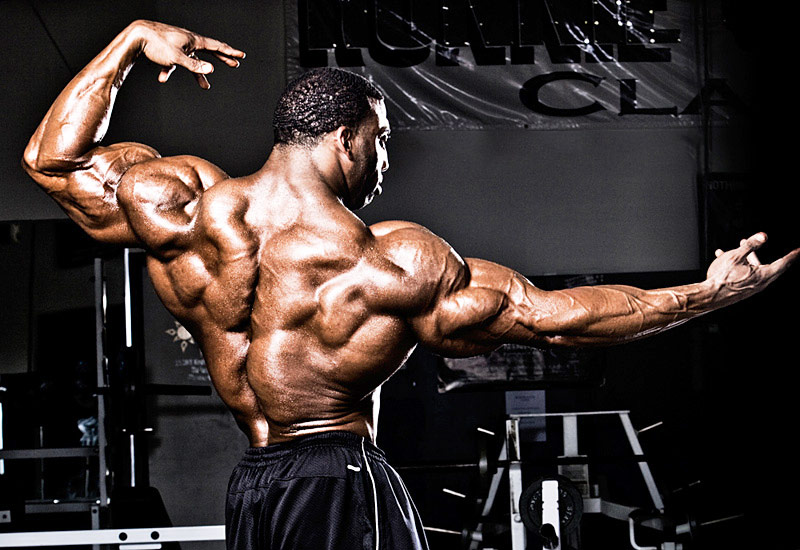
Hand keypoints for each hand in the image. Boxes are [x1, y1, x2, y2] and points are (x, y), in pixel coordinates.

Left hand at [130, 20, 244, 88]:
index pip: (216, 46)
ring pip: (192, 60)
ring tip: (205, 86)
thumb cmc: (156, 44)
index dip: (230, 52)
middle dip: (222, 59)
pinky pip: (174, 62)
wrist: (136, 35)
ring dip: (198, 73)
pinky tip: (162, 78)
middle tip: (234, 64)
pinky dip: (170, 70)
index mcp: (193, 40)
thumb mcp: (177, 58)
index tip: (241, 56)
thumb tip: (211, 69)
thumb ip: (194, 65)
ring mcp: (178, 45)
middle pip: (209, 51)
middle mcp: (188, 41)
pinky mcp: (168, 49)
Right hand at [705, 232, 798, 304]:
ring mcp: (751, 287)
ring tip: (740, 246)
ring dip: (749, 257)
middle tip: (762, 244)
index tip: (798, 250)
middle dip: (762, 252)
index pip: (783, 263)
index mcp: (763, 275)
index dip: (791, 255)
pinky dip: (739, 265)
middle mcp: (760, 283)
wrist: (710, 296)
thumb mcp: (736, 257)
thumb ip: (750, 245)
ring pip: (755, 269)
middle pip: (769, 266)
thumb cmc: (723, 278)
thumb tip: (763, 236)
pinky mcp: (743, 289)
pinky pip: (744, 274)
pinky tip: (725, 257)